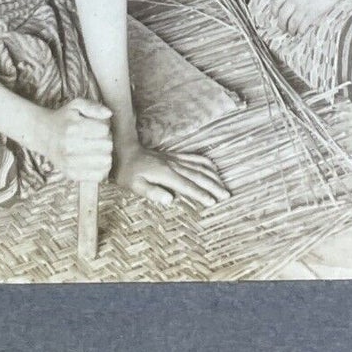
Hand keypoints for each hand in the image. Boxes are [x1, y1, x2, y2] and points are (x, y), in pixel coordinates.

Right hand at [42, 99, 113, 183]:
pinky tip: (97, 161)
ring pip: (105, 162)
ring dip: (106, 155)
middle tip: (99, 139)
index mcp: (73, 128)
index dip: (106, 128)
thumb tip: (109, 113)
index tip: (99, 128)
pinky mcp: (71, 174)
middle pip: (107, 146)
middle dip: (107, 141)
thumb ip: (94, 106)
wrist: (44, 134)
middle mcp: (70, 146)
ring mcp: (69, 162)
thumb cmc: (64, 118)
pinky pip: (98, 176)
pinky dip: (102, 169)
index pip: (105, 131)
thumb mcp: (76, 105)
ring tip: (98, 149)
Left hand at [115, 146, 229, 207]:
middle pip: (197, 176)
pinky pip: (194, 158)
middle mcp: (173, 165)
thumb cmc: (128, 172)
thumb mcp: (134, 185)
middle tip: (226, 195)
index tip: (213, 201)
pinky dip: (206, 163)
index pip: (186, 185)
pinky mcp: (175, 156)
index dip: (200, 193)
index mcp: (165, 174)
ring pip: (199, 167)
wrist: (126, 150)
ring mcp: (175, 159)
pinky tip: (213, 168)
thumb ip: (152, 192)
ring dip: (212, 176)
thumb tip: (170, 200)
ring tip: (223, 186)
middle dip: (213, 186)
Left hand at [268, 0, 348, 36]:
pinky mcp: (313, 13)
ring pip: (291, 23)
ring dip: (290, 30)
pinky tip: (301, 32)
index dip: (274, 12)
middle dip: (281, 24)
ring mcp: (303, 6)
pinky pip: (302, 26)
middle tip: (282, 27)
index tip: (275, 15)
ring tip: (291, 32)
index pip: (275, 4)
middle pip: (282, 16)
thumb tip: (285, 0)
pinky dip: (300, 31)